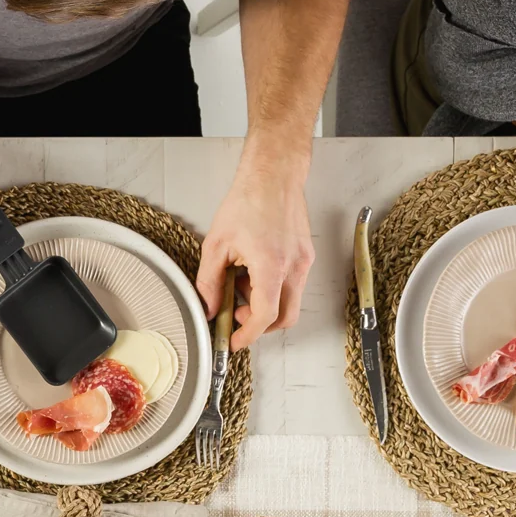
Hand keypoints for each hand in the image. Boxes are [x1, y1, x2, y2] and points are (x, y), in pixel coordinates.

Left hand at [196, 146, 312, 349]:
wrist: (274, 175)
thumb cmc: (248, 201)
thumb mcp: (216, 245)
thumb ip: (209, 283)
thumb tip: (209, 309)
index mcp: (272, 266)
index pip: (265, 316)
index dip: (247, 335)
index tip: (233, 341)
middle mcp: (295, 267)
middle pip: (286, 318)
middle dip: (260, 326)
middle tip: (236, 316)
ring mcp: (304, 261)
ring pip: (290, 302)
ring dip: (265, 305)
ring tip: (240, 284)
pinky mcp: (306, 255)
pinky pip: (292, 285)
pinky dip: (273, 289)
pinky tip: (252, 272)